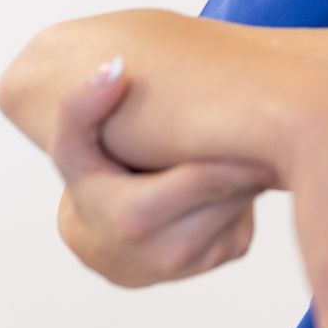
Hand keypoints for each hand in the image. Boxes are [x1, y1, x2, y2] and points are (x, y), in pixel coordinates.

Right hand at [51, 61, 276, 287]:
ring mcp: (204, 260)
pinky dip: (244, 189)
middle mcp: (171, 251)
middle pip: (234, 186)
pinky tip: (221, 175)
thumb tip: (115, 67)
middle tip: (255, 117)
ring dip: (246, 170)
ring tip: (226, 144)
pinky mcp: (227, 255)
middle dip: (245, 154)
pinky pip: (254, 203)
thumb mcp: (73, 148)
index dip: (228, 144)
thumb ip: (80, 107)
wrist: (103, 245)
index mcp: (133, 220)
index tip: (247, 109)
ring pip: (248, 196)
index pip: (206, 176)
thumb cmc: (92, 182)